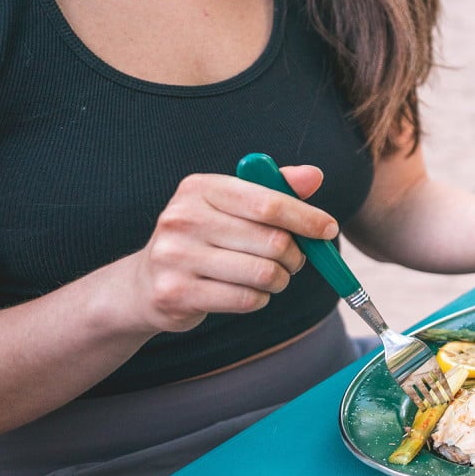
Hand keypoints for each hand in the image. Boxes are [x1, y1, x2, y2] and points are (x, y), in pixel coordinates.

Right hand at [121, 167, 334, 332]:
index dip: (306, 218)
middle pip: (272, 241)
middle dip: (296, 255)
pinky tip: (249, 291)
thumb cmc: (205, 237)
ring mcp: (175, 257)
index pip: (268, 202)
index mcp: (199, 188)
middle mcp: (182, 218)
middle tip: (295, 260)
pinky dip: (260, 298)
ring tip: (272, 276)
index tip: (328, 229)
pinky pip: (246, 299)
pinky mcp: (175, 293)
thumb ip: (275, 189)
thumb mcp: (234, 205)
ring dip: (280, 279)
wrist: (145, 282)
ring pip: (264, 273)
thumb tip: (314, 176)